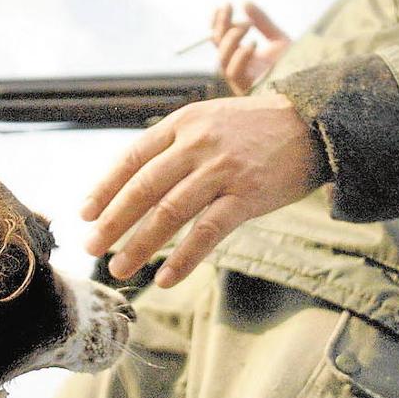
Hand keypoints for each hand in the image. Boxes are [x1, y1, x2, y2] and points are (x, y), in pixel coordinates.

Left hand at [81, 94, 324, 287]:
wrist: (314, 123)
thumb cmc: (257, 128)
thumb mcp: (210, 119)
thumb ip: (176, 145)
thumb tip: (136, 183)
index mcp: (184, 124)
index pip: (132, 158)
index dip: (105, 188)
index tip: (85, 213)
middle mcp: (198, 144)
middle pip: (144, 187)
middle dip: (112, 221)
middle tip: (91, 247)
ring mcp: (223, 170)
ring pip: (170, 212)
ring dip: (140, 244)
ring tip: (119, 268)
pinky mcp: (248, 196)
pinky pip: (208, 231)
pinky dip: (183, 258)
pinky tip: (165, 278)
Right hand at [213, 2, 290, 94]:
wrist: (308, 85)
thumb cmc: (293, 65)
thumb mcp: (277, 38)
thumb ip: (262, 22)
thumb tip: (245, 3)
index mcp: (242, 58)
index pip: (221, 40)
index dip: (218, 23)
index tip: (225, 5)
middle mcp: (238, 70)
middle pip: (218, 48)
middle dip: (221, 26)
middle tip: (229, 8)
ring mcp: (241, 81)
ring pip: (222, 59)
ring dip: (231, 39)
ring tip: (248, 25)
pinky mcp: (246, 90)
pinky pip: (233, 72)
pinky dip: (240, 56)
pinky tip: (253, 44)